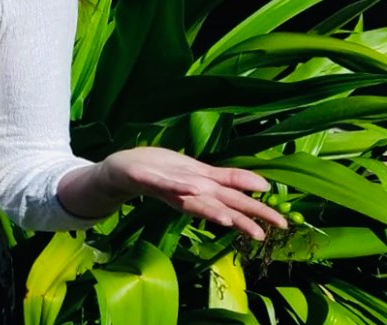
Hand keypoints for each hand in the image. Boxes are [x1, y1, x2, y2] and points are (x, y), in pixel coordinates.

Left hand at [101, 147, 286, 239]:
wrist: (120, 171)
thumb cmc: (161, 170)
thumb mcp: (198, 172)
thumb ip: (227, 179)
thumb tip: (262, 185)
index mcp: (202, 189)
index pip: (234, 198)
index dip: (257, 210)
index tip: (283, 222)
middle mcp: (188, 193)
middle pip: (219, 205)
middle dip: (242, 218)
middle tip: (265, 234)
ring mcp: (167, 186)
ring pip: (191, 200)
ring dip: (209, 209)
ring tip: (228, 220)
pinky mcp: (146, 178)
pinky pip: (162, 183)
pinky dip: (176, 186)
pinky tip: (191, 188)